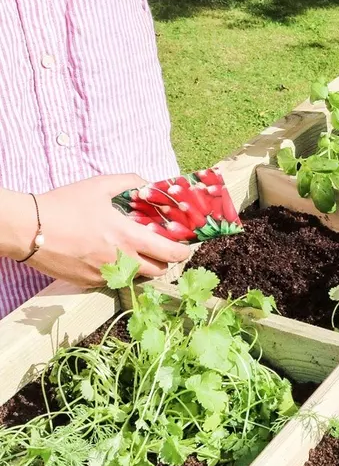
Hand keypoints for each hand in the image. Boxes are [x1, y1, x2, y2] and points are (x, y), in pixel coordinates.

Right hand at [4, 174, 189, 286]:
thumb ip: (129, 182)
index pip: (171, 254)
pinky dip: (120, 271)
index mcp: (130, 238)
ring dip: (144, 267)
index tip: (183, 246)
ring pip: (138, 278)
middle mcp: (122, 261)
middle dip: (165, 260)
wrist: (27, 229)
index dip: (183, 251)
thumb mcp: (99, 185)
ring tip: (136, 251)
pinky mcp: (90, 283)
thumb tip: (148, 184)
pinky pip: (115, 281)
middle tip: (160, 248)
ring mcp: (106, 275)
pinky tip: (109, 256)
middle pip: (159, 270)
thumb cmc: (64, 205)